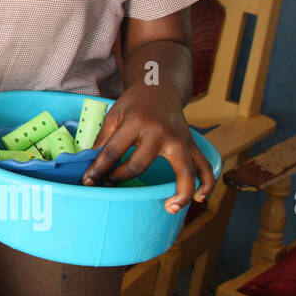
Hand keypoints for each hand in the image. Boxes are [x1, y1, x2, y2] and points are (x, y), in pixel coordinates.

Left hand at [82, 86, 215, 212]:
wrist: (161, 88)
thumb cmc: (135, 102)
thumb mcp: (114, 113)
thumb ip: (103, 137)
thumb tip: (89, 161)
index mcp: (136, 123)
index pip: (113, 151)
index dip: (98, 168)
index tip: (88, 181)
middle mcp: (160, 133)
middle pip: (140, 164)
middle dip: (121, 178)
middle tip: (109, 185)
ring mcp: (179, 140)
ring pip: (185, 170)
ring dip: (181, 192)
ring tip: (171, 207)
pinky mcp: (192, 145)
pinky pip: (205, 166)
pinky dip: (206, 184)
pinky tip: (200, 198)